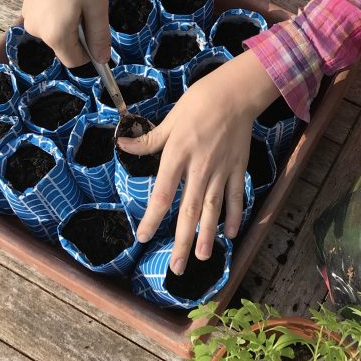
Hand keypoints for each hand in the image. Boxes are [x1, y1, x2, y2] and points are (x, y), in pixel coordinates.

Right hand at [24, 0, 109, 66]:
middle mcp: (37, 31)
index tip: (100, 32)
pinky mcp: (27, 4)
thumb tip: (102, 60)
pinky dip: (60, 11)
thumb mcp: (97, 5)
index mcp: (55, 35)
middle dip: (81, 34)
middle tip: (90, 5)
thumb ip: (100, 36)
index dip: (91, 53)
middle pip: (65, 46)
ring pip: (57, 31)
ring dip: (71, 21)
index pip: (75, 61)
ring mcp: (29, 17)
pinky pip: (48, 18)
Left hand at [117, 49, 279, 273]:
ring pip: (213, 209)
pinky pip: (236, 196)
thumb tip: (122, 144)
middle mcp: (199, 169)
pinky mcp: (237, 168)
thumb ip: (149, 139)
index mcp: (178, 156)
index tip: (143, 237)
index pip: (162, 194)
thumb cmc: (198, 103)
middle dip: (182, 241)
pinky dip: (235, 215)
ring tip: (203, 258)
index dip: (152, 218)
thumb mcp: (170, 119)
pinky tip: (231, 233)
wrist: (235, 93)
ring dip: (208, 235)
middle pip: (189, 210)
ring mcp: (221, 171)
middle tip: (177, 267)